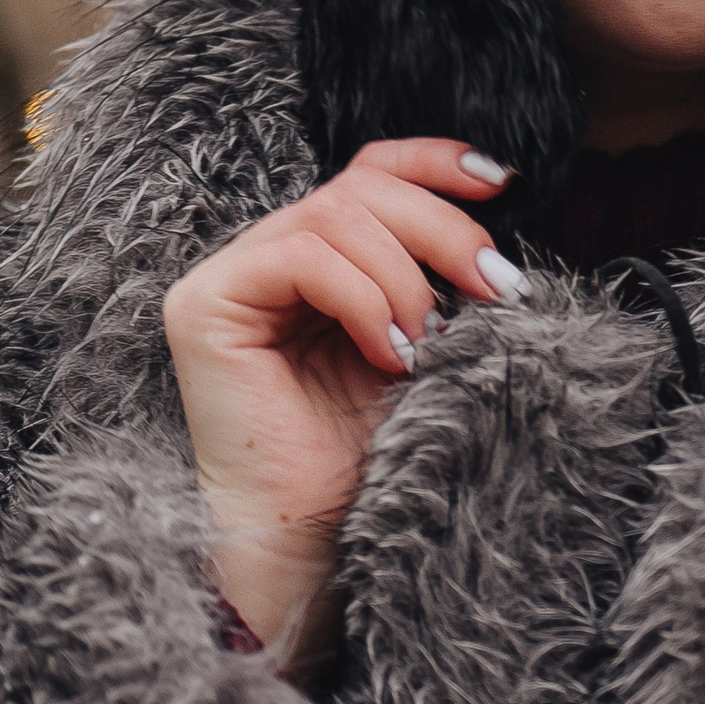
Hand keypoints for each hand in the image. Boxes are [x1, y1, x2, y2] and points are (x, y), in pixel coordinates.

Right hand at [163, 139, 524, 668]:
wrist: (314, 541)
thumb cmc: (365, 458)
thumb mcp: (422, 347)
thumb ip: (436, 280)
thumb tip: (493, 223)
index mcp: (319, 261)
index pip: (369, 174)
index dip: (433, 162)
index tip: (500, 183)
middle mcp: (267, 257)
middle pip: (360, 187)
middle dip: (442, 229)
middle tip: (496, 288)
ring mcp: (229, 277)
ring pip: (335, 214)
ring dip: (404, 277)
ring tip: (428, 346)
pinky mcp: (204, 304)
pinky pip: (298, 255)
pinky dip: (362, 296)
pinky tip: (389, 350)